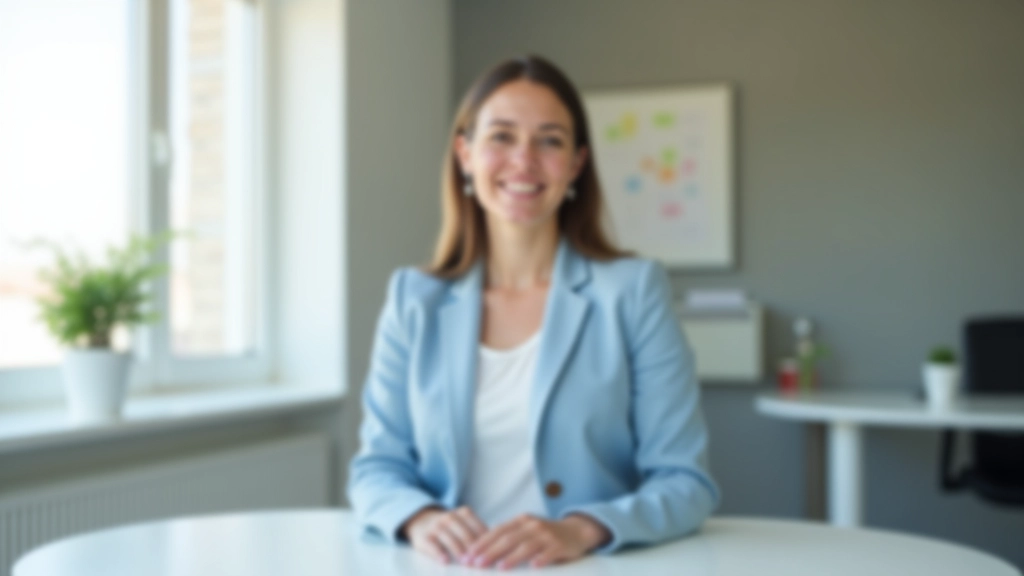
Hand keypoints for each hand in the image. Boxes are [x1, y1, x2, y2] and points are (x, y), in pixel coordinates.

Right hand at [400, 506, 487, 563]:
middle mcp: (449, 517)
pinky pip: (431, 545)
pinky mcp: (423, 537)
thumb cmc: (451, 527)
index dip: (485, 538)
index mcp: (463, 513)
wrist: (421, 521)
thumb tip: (499, 547)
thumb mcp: (464, 523)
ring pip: (449, 538)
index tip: (493, 550)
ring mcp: (436, 526)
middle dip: (473, 547)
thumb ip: (478, 532)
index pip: (476, 525)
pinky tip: (445, 561)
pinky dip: (438, 553)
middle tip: (482, 560)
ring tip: (467, 563)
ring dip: (459, 551)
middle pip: (464, 532)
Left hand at [463, 514, 610, 568]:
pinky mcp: (560, 546)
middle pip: (508, 539)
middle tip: (477, 564)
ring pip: (526, 546)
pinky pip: (549, 553)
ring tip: (500, 568)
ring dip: (512, 557)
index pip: (497, 531)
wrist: (576, 531)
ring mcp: (547, 535)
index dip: (482, 543)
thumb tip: (482, 550)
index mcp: (521, 521)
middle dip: (490, 552)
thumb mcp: (526, 530)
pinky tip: (534, 566)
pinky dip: (541, 558)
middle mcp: (532, 526)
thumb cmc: (545, 535)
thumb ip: (509, 537)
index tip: (468, 555)